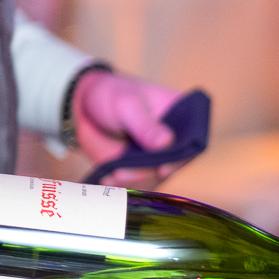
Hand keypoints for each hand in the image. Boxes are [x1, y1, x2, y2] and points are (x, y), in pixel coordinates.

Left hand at [73, 70, 181, 185]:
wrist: (83, 106)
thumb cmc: (112, 95)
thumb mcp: (127, 105)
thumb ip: (145, 125)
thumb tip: (166, 142)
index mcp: (183, 116)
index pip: (194, 140)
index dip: (183, 157)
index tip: (163, 167)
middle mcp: (175, 139)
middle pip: (175, 164)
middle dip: (152, 172)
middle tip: (126, 172)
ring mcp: (158, 155)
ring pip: (156, 177)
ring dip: (135, 180)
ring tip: (114, 173)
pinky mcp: (141, 168)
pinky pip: (138, 182)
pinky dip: (123, 184)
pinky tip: (107, 178)